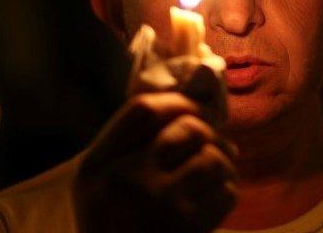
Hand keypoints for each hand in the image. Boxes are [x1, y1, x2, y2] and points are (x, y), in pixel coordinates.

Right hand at [74, 91, 237, 232]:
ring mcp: (159, 204)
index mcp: (96, 166)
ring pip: (214, 158)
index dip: (177, 102)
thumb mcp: (100, 184)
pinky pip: (226, 192)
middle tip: (213, 145)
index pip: (143, 110)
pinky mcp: (188, 228)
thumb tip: (193, 103)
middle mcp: (126, 180)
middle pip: (188, 128)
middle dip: (209, 134)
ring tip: (216, 173)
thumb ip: (131, 144)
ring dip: (223, 164)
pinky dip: (226, 193)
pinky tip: (213, 201)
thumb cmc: (113, 226)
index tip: (191, 110)